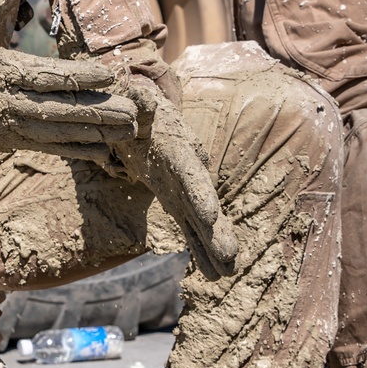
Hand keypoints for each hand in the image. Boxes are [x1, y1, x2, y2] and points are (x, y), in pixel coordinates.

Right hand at [0, 0, 137, 154]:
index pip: (45, 75)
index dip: (78, 77)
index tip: (109, 76)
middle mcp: (6, 103)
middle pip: (58, 109)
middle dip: (98, 112)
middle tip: (132, 112)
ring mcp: (7, 126)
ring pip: (57, 132)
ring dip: (94, 133)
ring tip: (127, 132)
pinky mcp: (7, 142)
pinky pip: (47, 147)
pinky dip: (75, 150)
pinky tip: (103, 151)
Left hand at [115, 83, 237, 277]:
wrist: (148, 119)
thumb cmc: (140, 111)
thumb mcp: (137, 106)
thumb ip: (138, 104)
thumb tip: (137, 94)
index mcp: (180, 151)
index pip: (191, 175)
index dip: (201, 196)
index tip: (210, 217)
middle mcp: (190, 174)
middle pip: (204, 205)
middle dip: (217, 231)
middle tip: (229, 255)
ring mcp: (186, 191)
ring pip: (202, 224)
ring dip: (213, 248)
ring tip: (227, 273)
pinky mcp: (179, 203)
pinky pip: (191, 230)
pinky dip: (201, 251)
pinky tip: (213, 273)